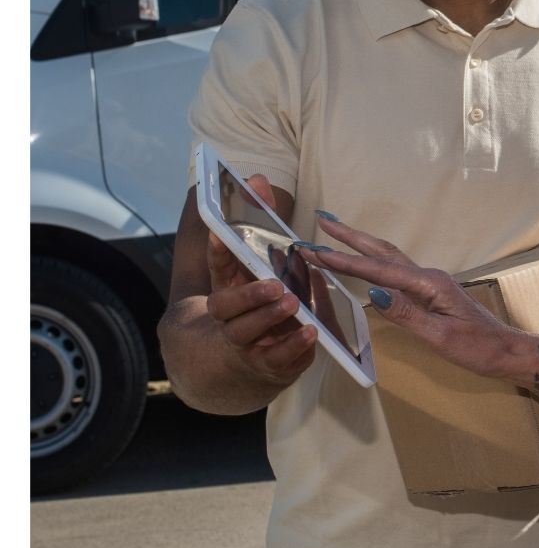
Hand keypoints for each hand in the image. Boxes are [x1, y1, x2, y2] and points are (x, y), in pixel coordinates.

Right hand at [205, 174, 315, 386]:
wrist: (243, 363)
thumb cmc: (254, 303)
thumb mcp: (253, 269)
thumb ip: (259, 223)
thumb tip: (258, 180)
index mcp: (225, 294)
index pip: (217, 270)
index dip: (217, 253)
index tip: (220, 234)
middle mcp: (230, 322)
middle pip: (228, 311)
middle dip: (251, 297)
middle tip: (277, 285)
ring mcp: (248, 347)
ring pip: (250, 336)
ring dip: (272, 321)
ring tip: (295, 305)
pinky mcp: (271, 367)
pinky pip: (279, 360)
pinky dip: (294, 349)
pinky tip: (312, 334)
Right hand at [300, 217, 520, 378]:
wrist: (505, 350)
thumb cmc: (477, 347)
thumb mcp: (440, 336)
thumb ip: (406, 314)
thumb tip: (373, 294)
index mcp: (428, 284)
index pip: (377, 271)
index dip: (344, 261)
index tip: (315, 250)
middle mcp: (427, 277)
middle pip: (381, 251)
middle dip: (349, 236)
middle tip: (322, 219)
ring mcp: (429, 283)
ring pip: (387, 257)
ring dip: (360, 244)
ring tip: (335, 232)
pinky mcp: (429, 292)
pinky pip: (394, 270)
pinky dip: (373, 261)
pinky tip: (365, 262)